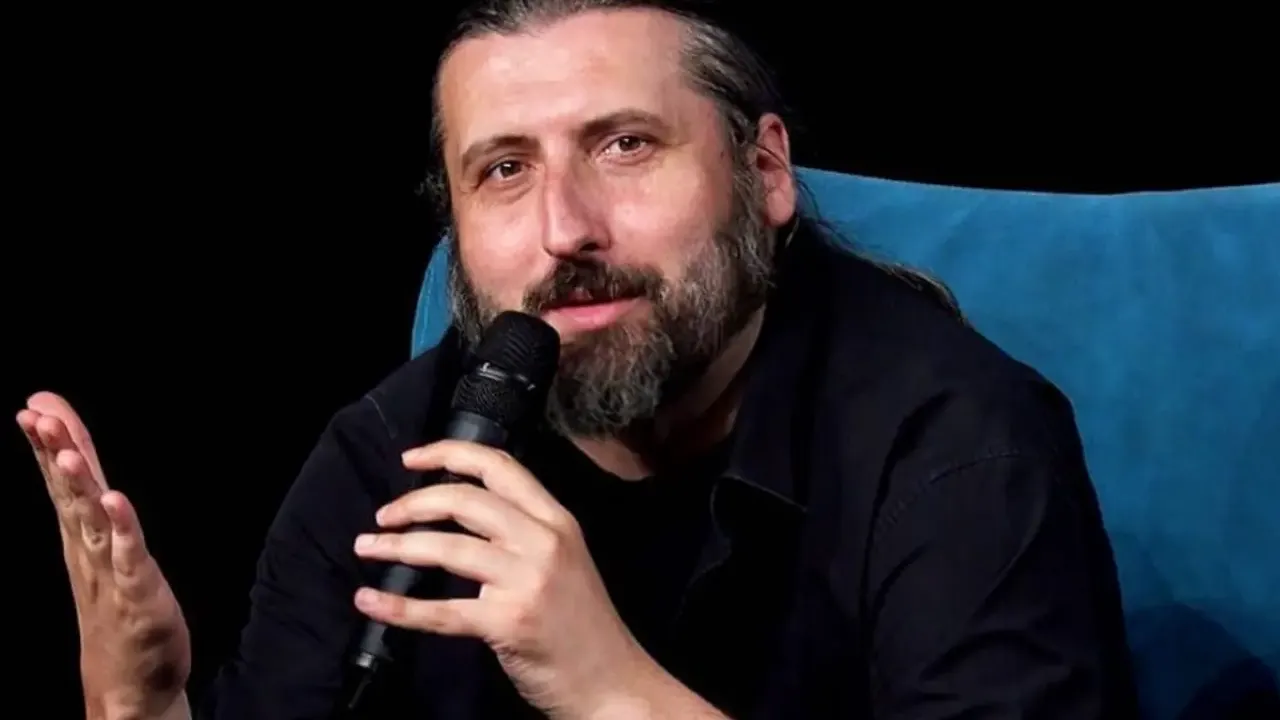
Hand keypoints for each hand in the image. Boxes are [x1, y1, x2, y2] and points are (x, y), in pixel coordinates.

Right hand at [18, 392, 189, 719]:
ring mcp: (110, 571)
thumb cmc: (113, 603)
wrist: (127, 679)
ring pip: (92, 522)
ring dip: (81, 486)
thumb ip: (88, 498)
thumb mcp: (99, 545)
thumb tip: (69, 455)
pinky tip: (117, 503)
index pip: (62, 481)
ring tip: (69, 453)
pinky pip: (129, 557)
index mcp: (80, 534)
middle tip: (38, 416)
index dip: (50, 443)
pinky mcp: (137, 593)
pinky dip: (123, 530)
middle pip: (70, 493)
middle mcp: (88, 548)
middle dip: (56, 453)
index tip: (34, 405)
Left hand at [352, 440, 651, 718]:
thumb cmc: (583, 624)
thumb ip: (523, 533)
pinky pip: (441, 611)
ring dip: (397, 547)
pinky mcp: (508, 624)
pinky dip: (398, 607)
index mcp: (556, 520)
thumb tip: (459, 514)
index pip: (498, 466)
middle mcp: (543, 541)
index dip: (448, 454)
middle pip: (465, 500)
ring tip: (367, 548)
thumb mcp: (564, 560)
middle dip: (413, 503)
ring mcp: (527, 581)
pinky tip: (369, 602)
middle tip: (382, 516)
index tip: (412, 459)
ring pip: (447, 547)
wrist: (613, 682)